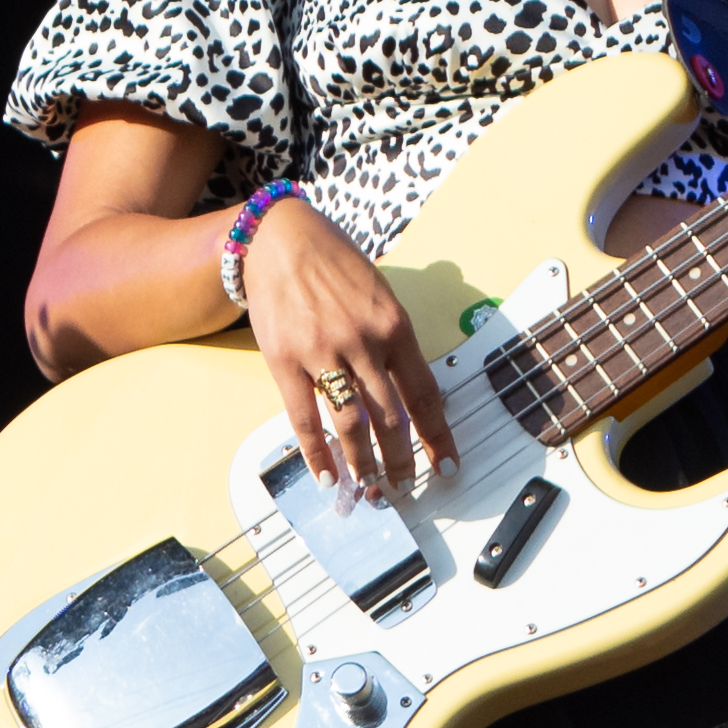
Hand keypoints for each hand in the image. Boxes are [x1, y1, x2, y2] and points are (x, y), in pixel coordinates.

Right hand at [239, 194, 445, 505]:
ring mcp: (322, 353)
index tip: (446, 465)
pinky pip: (305, 417)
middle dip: (401, 460)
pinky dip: (317, 453)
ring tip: (370, 488)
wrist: (280, 239)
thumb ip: (395, 341)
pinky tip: (327, 475)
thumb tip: (412, 393)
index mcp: (394, 326)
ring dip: (364, 463)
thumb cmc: (334, 264)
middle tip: (404, 486)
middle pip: (390, 417)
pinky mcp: (285, 361)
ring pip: (351, 423)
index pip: (424, 394)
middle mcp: (363, 342)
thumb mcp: (380, 295)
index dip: (437, 436)